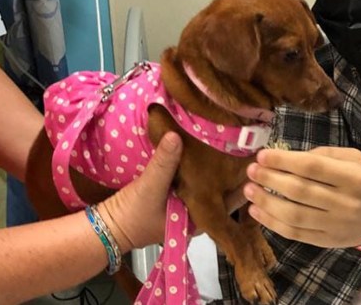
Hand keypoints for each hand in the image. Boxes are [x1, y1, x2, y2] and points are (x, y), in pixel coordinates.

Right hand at [98, 132, 249, 251]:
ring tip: (228, 141)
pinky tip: (201, 148)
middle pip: (223, 188)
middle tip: (243, 143)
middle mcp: (198, 211)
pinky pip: (193, 178)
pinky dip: (198, 166)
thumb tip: (176, 135)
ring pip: (209, 182)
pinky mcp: (174, 194)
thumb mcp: (150, 187)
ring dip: (216, 166)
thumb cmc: (132, 215)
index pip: (233, 199)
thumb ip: (164, 162)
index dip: (243, 180)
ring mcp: (186, 202)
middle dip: (231, 169)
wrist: (107, 225)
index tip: (253, 158)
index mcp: (201, 218)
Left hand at [244, 147, 360, 247]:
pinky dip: (272, 222)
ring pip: (294, 215)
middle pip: (300, 191)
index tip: (262, 155)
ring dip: (266, 202)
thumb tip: (288, 157)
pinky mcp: (325, 241)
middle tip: (251, 171)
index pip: (312, 167)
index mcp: (353, 177)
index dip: (284, 161)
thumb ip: (323, 155)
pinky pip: (294, 233)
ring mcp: (335, 225)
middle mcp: (345, 202)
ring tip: (248, 190)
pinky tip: (256, 211)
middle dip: (270, 179)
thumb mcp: (353, 159)